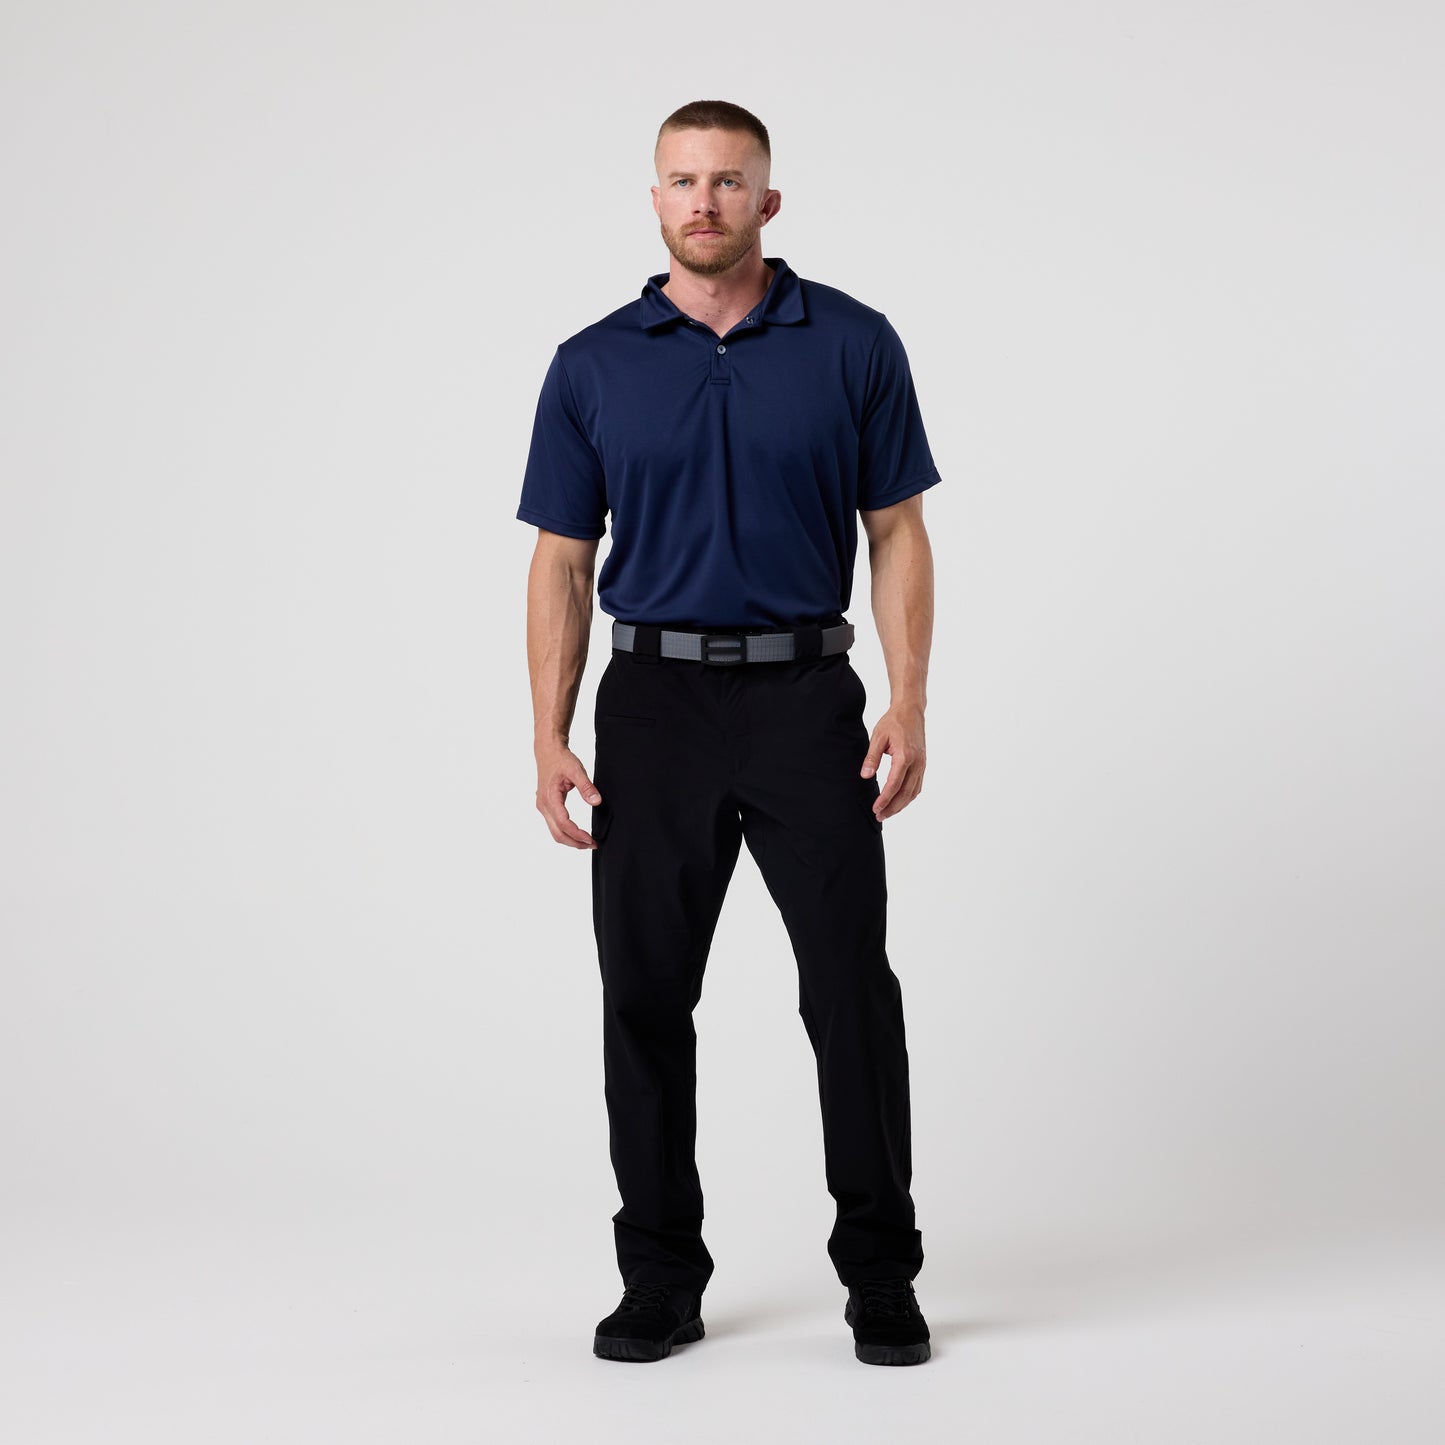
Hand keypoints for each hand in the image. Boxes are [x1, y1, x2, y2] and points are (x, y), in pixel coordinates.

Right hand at [535, 743, 602, 848]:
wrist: (548, 752)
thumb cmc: (560, 759)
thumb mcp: (576, 769)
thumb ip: (586, 786)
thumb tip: (596, 802)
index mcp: (550, 798)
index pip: (563, 823)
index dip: (577, 834)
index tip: (591, 839)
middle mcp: (543, 805)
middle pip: (557, 834)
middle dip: (575, 843)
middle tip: (592, 844)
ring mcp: (543, 807)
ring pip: (555, 832)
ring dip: (570, 840)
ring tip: (587, 842)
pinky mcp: (546, 807)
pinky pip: (554, 826)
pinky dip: (566, 833)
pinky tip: (577, 833)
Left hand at [860, 702, 925, 821]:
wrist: (911, 710)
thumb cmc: (893, 722)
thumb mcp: (878, 737)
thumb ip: (871, 758)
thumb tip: (865, 776)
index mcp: (905, 756)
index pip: (895, 784)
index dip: (885, 799)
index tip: (875, 808)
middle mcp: (917, 763)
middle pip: (906, 793)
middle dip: (893, 807)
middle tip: (879, 817)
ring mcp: (922, 764)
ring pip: (913, 792)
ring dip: (901, 805)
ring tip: (887, 813)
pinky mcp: (922, 764)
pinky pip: (917, 785)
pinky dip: (909, 797)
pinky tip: (899, 802)